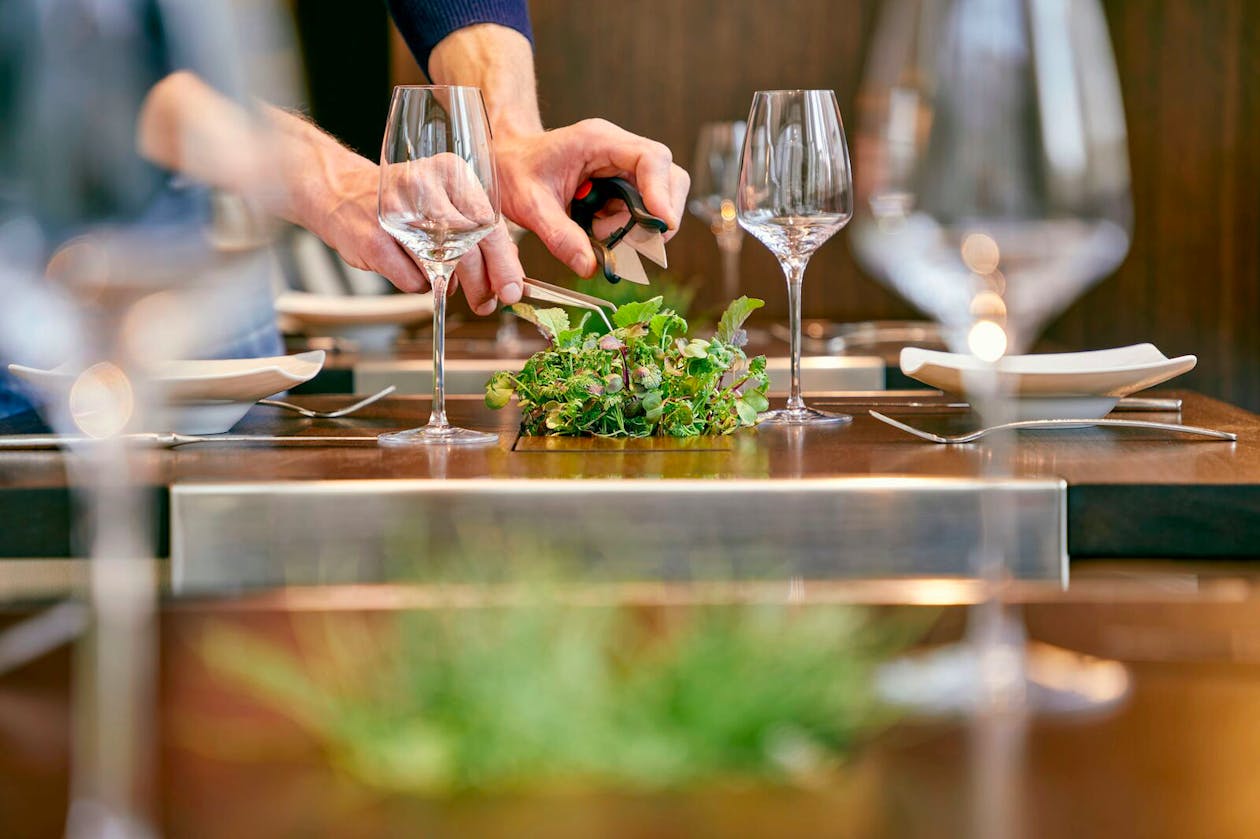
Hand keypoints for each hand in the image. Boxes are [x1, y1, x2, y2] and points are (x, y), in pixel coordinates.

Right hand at [288, 129, 523, 313]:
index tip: (512, 289)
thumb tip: (509, 268)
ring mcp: (399, 215)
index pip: (489, 225)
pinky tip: (410, 267)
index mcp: (450, 172)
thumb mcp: (444, 199)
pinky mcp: (377, 240)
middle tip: (486, 302)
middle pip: (470, 250)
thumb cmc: (402, 201)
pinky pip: (414, 282)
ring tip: (440, 276)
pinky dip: (418, 284)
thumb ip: (477, 228)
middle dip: (482, 285)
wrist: (341, 192)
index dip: (504, 263)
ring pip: (443, 270)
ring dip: (449, 285)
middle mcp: (425, 188)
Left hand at [494, 119, 690, 276]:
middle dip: (657, 216)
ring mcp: (622, 167)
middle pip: (668, 177)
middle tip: (627, 241)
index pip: (651, 158)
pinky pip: (641, 209)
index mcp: (598, 141)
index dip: (663, 192)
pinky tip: (598, 230)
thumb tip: (589, 266)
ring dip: (638, 226)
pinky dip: (627, 228)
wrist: (505, 159)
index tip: (663, 224)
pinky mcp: (620, 185)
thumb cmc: (514, 170)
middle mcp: (618, 149)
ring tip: (599, 233)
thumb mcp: (530, 205)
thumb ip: (559, 235)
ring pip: (658, 198)